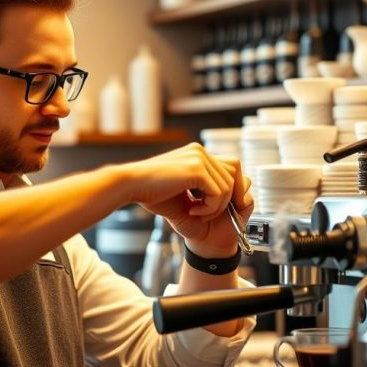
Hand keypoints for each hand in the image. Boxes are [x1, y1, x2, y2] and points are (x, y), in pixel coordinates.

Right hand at [115, 143, 253, 257]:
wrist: (131, 185)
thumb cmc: (150, 190)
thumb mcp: (181, 187)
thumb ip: (201, 188)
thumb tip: (222, 197)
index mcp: (197, 154)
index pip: (230, 167)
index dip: (233, 187)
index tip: (225, 207)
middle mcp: (201, 152)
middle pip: (235, 173)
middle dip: (231, 197)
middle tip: (214, 214)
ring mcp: (200, 158)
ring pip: (228, 186)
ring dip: (216, 207)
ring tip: (197, 213)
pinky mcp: (197, 169)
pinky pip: (218, 193)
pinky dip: (210, 208)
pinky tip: (192, 210)